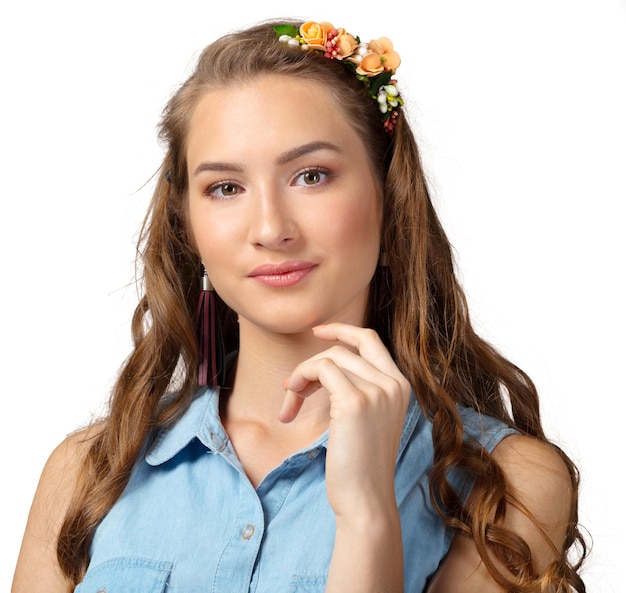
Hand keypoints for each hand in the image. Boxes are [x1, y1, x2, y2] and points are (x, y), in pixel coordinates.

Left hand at [280, 323, 410, 518]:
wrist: (365, 499)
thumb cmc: (359, 464)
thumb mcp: (367, 419)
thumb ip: (356, 388)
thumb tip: (320, 367)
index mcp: (399, 385)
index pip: (370, 339)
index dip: (342, 330)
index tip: (317, 332)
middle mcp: (393, 383)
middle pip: (342, 349)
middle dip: (311, 365)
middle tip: (291, 390)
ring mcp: (377, 391)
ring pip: (328, 358)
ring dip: (301, 376)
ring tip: (289, 404)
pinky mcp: (355, 402)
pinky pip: (320, 370)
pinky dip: (300, 380)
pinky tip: (291, 406)